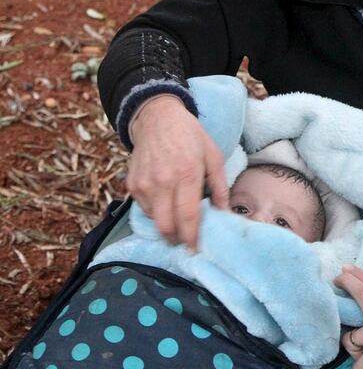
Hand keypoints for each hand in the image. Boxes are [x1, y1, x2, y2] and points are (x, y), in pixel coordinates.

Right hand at [126, 94, 228, 249]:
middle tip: (186, 242)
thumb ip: (220, 186)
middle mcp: (162, 181)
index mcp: (186, 174)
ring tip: (177, 220)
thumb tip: (224, 211)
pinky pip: (144, 209)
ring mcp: (144, 184)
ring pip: (154, 220)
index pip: (188, 215)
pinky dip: (156, 212)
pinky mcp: (132, 184)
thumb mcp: (214, 156)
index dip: (192, 237)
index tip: (195, 249)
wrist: (157, 119)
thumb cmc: (190, 137)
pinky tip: (166, 203)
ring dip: (166, 225)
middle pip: (166, 225)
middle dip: (176, 239)